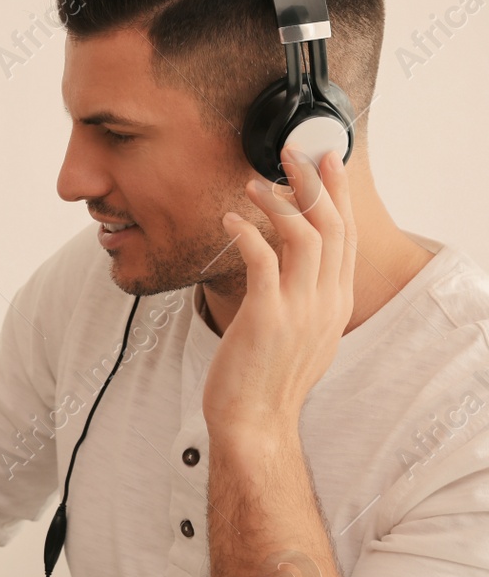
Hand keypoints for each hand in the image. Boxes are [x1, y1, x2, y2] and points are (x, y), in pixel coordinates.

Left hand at [202, 149, 356, 438]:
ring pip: (304, 235)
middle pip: (332, 225)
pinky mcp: (266, 317)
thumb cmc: (266, 379)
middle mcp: (325, 302)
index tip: (327, 163)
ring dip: (278, 203)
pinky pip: (262, 259)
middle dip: (314, 183)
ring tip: (251, 186)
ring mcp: (299, 309)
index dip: (337, 195)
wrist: (254, 422)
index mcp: (336, 303)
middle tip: (291, 154)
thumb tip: (296, 271)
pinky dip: (247, 232)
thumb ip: (306, 300)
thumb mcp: (302, 336)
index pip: (346, 236)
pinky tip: (229, 221)